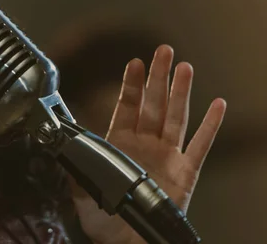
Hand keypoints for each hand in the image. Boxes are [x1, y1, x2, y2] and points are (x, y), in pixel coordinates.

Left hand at [70, 45, 225, 243]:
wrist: (127, 240)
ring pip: (175, 117)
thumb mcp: (82, 189)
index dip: (131, 84)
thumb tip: (59, 147)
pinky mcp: (186, 172)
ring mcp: (166, 156)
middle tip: (163, 50)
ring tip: (185, 67)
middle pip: (153, 104)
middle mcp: (145, 144)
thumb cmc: (105, 218)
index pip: (127, 106)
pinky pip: (200, 145)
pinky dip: (209, 125)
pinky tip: (217, 104)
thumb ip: (74, 166)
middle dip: (158, 77)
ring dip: (181, 92)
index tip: (134, 62)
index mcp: (120, 143)